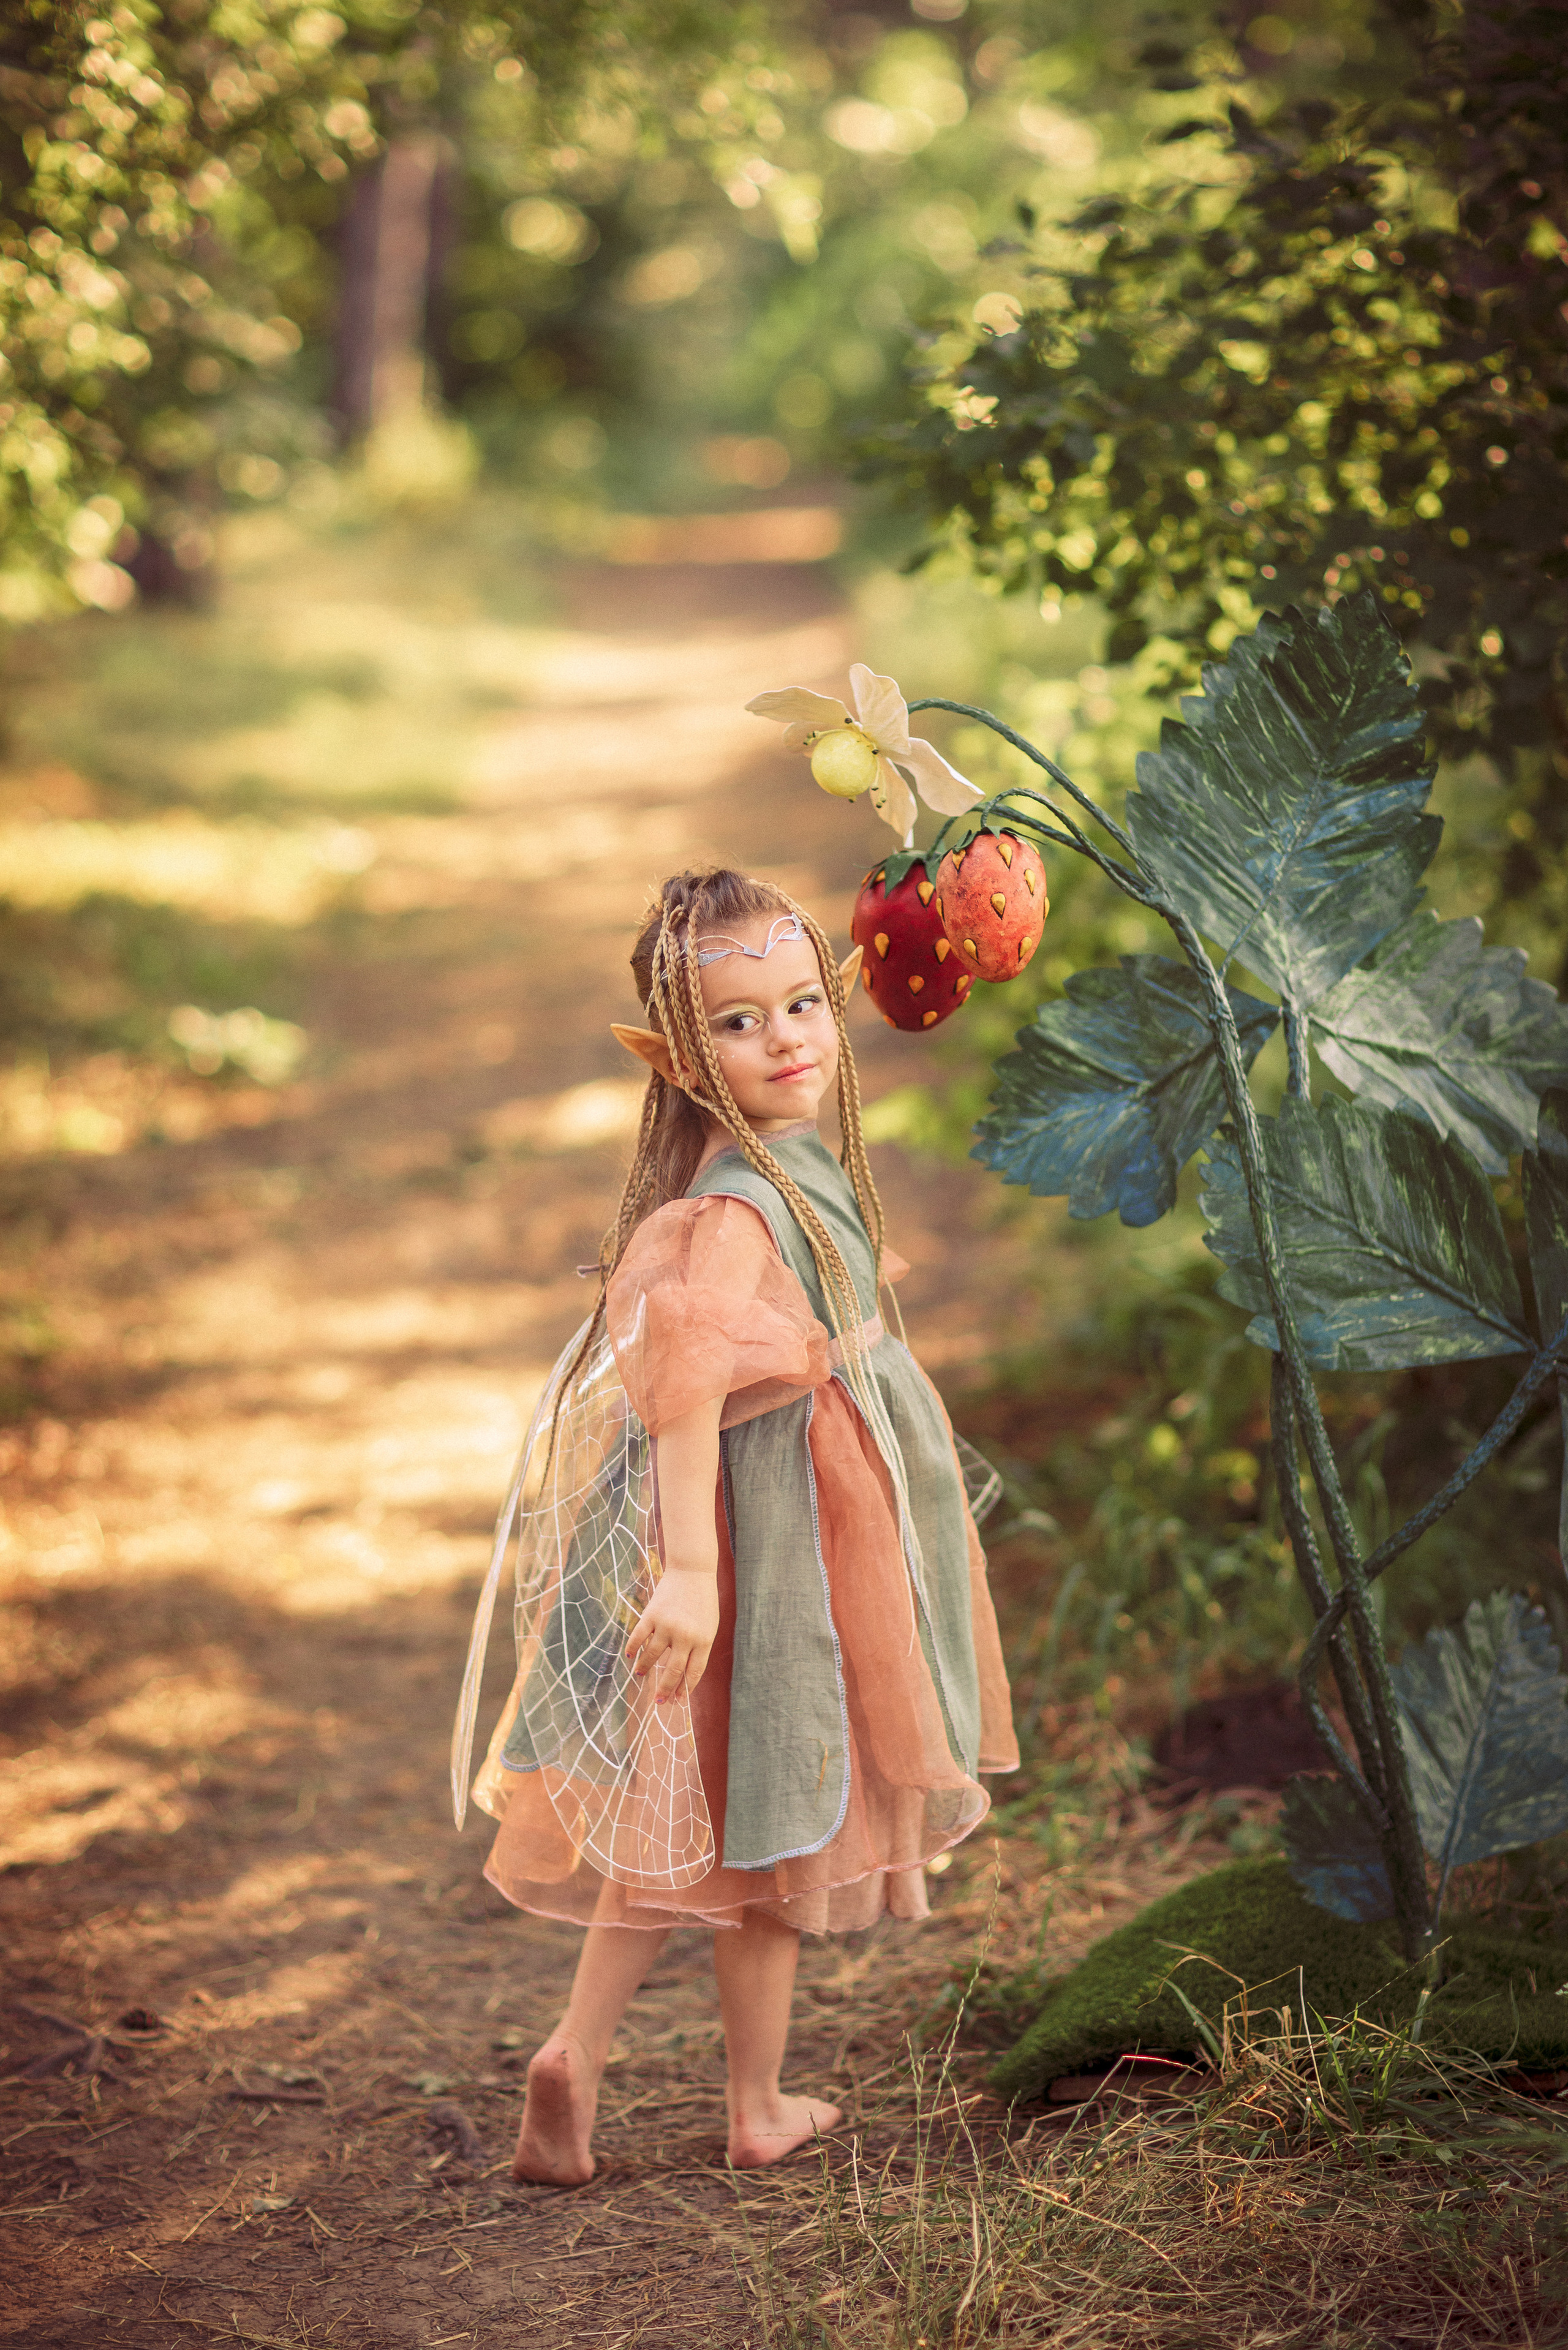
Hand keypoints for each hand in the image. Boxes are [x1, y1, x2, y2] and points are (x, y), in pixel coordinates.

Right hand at [626, 1567, 719, 1704]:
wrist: (693, 1570)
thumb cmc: (703, 1601)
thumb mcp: (708, 1626)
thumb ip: (697, 1648)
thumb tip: (681, 1674)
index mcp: (703, 1640)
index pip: (693, 1673)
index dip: (684, 1689)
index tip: (676, 1701)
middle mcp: (685, 1636)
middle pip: (673, 1670)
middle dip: (665, 1689)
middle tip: (658, 1701)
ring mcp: (667, 1625)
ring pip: (652, 1656)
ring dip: (645, 1668)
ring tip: (641, 1675)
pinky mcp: (652, 1615)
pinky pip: (638, 1637)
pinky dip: (632, 1648)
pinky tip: (630, 1656)